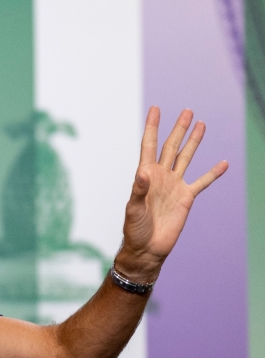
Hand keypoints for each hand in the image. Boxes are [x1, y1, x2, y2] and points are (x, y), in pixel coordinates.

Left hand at [119, 107, 228, 280]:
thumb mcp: (134, 208)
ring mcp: (174, 185)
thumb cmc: (134, 229)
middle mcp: (161, 176)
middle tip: (186, 111)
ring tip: (201, 124)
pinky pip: (202, 182)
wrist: (147, 248)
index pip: (149, 146)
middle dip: (178, 129)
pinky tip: (223, 163)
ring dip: (194, 142)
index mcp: (145, 175)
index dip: (152, 127)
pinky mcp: (186, 198)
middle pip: (171, 147)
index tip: (155, 109)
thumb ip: (139, 190)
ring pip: (186, 158)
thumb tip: (143, 172)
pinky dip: (213, 173)